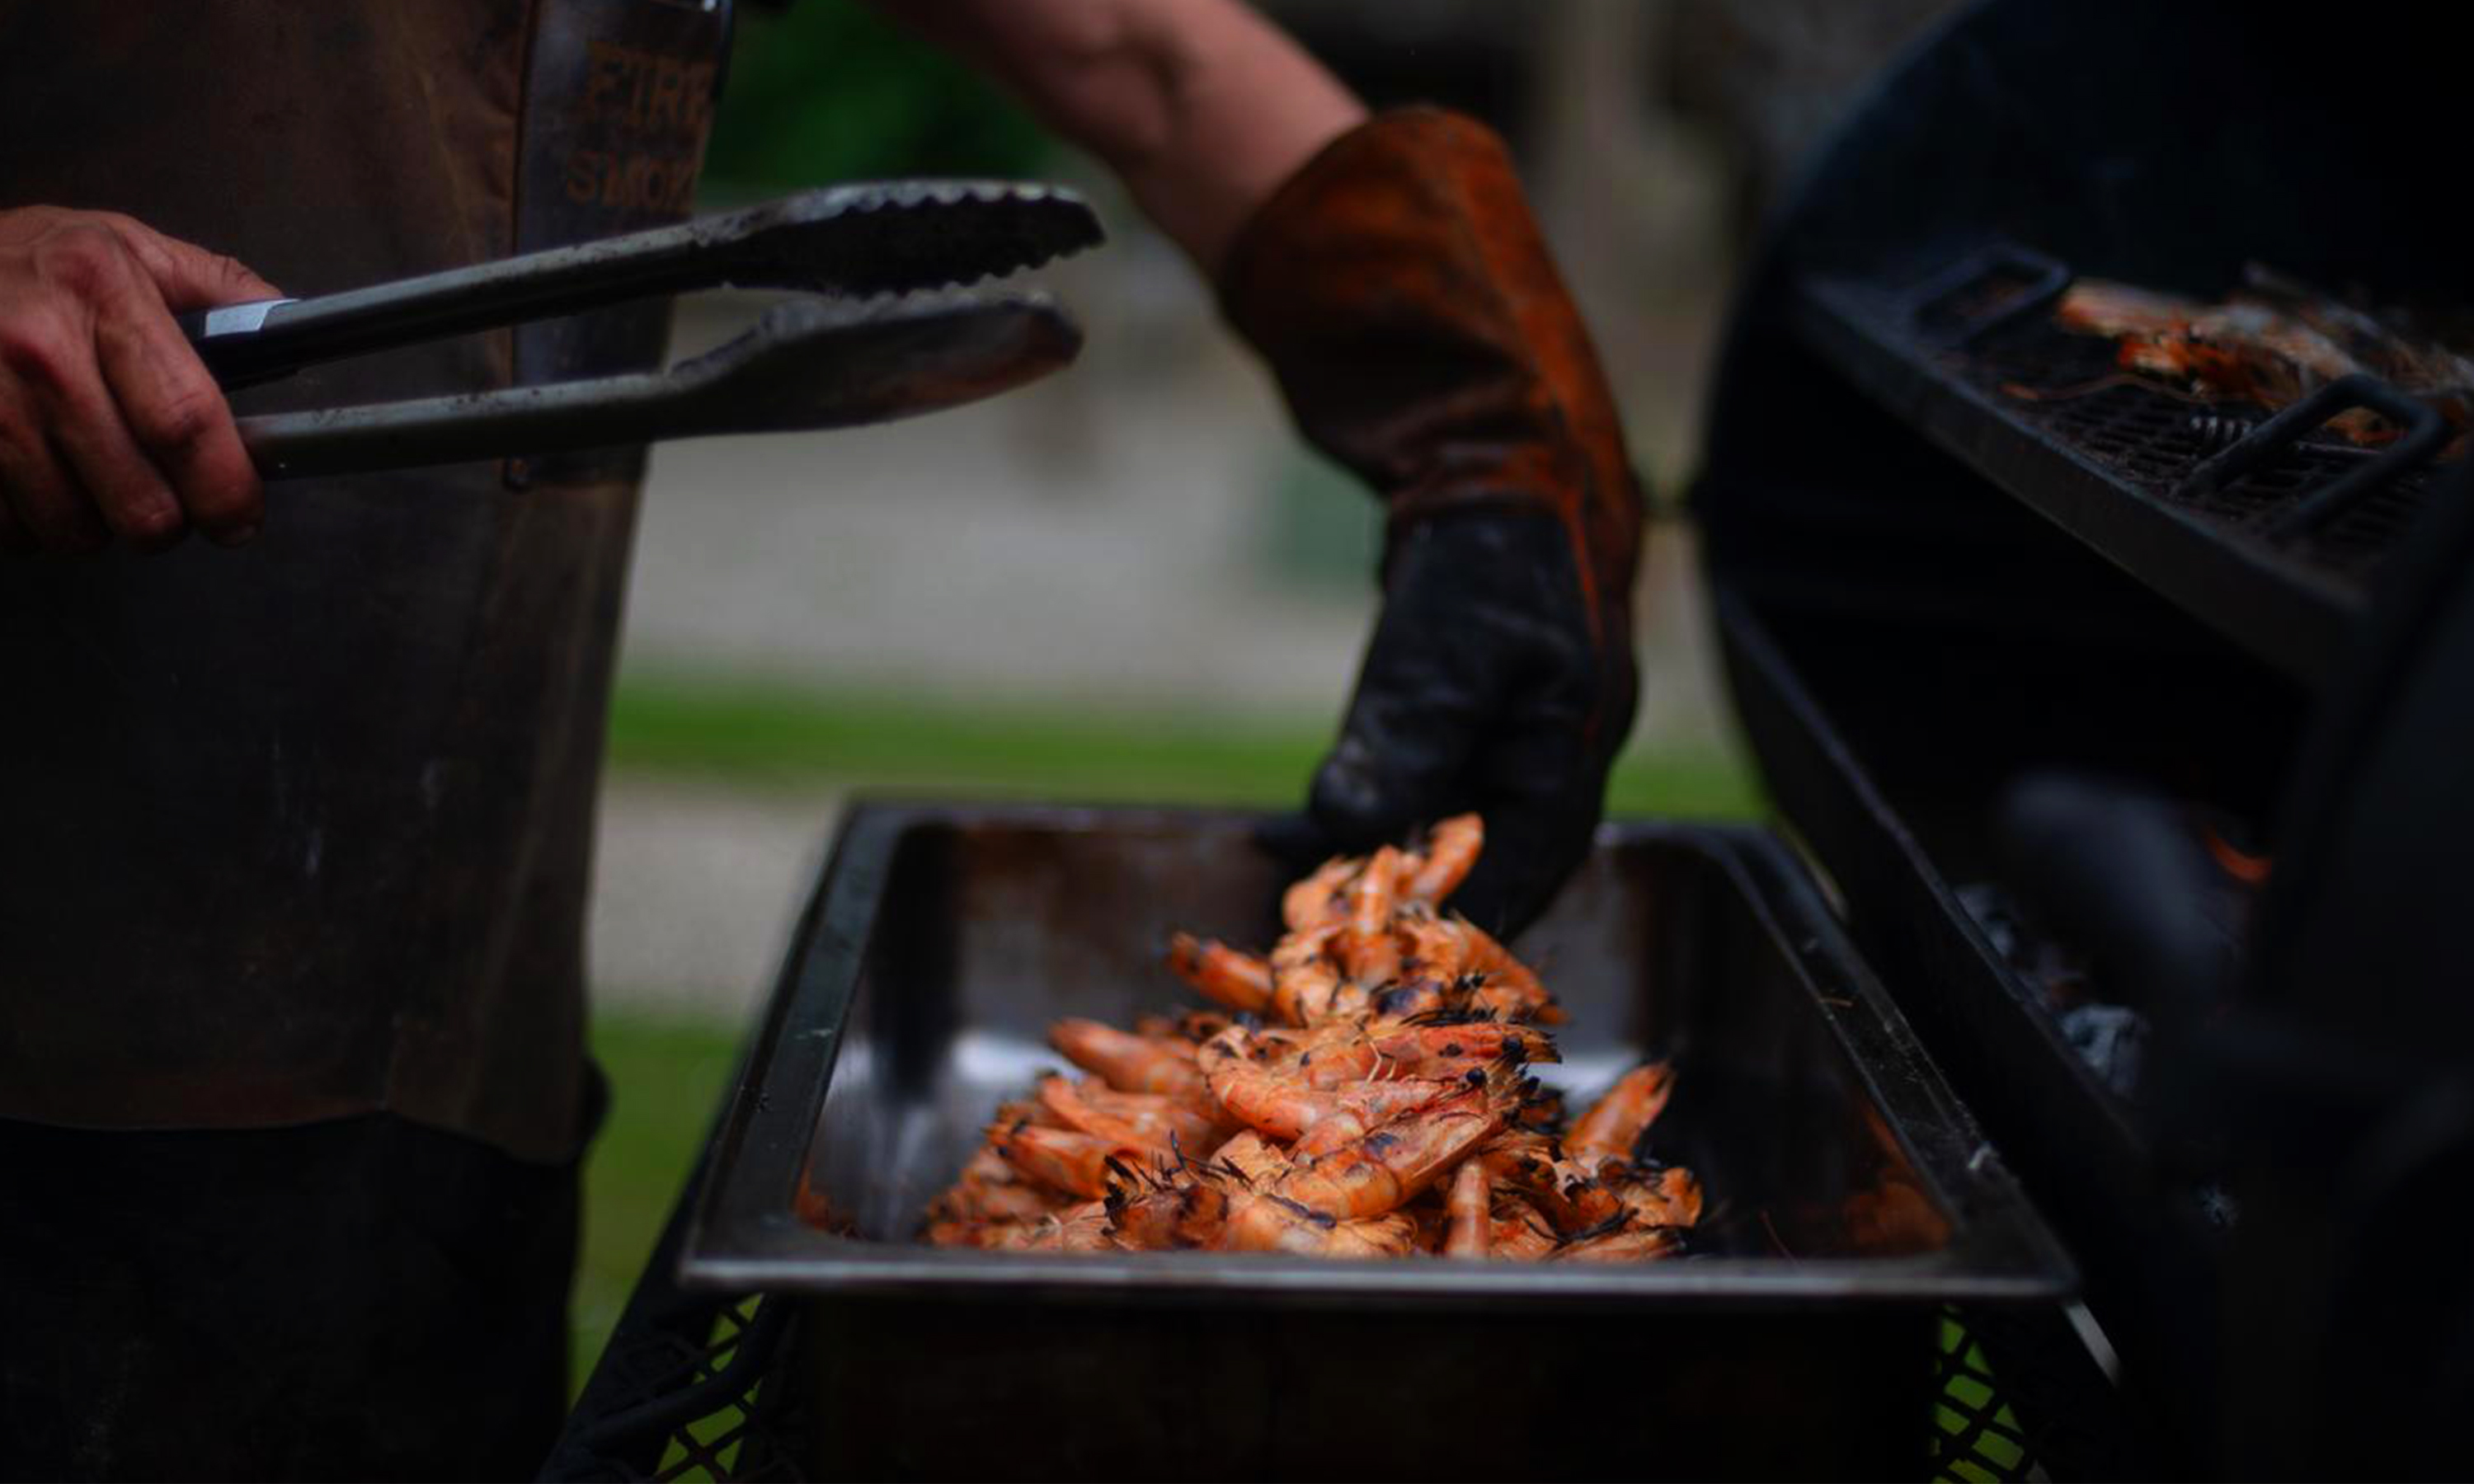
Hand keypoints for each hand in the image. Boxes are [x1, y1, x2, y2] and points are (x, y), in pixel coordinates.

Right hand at [0, 206, 279, 553]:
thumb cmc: (30, 260)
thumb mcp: (125, 245)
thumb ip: (216, 287)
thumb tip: (292, 327)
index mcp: (102, 293)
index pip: (186, 421)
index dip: (226, 489)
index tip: (240, 518)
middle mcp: (41, 350)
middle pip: (139, 500)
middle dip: (168, 524)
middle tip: (168, 508)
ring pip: (73, 528)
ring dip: (97, 526)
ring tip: (93, 480)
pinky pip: (12, 529)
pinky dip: (33, 524)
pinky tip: (36, 480)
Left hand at [1308, 510, 1633, 934]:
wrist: (1496, 460)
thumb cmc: (1489, 550)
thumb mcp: (1447, 649)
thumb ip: (1408, 740)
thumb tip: (1349, 830)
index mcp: (1573, 748)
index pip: (1526, 867)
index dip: (1463, 922)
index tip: (1395, 965)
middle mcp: (1553, 755)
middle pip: (1489, 863)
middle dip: (1417, 907)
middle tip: (1332, 944)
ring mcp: (1515, 734)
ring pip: (1450, 829)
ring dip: (1384, 863)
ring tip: (1303, 895)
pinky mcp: (1472, 715)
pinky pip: (1425, 786)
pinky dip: (1373, 813)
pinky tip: (1308, 832)